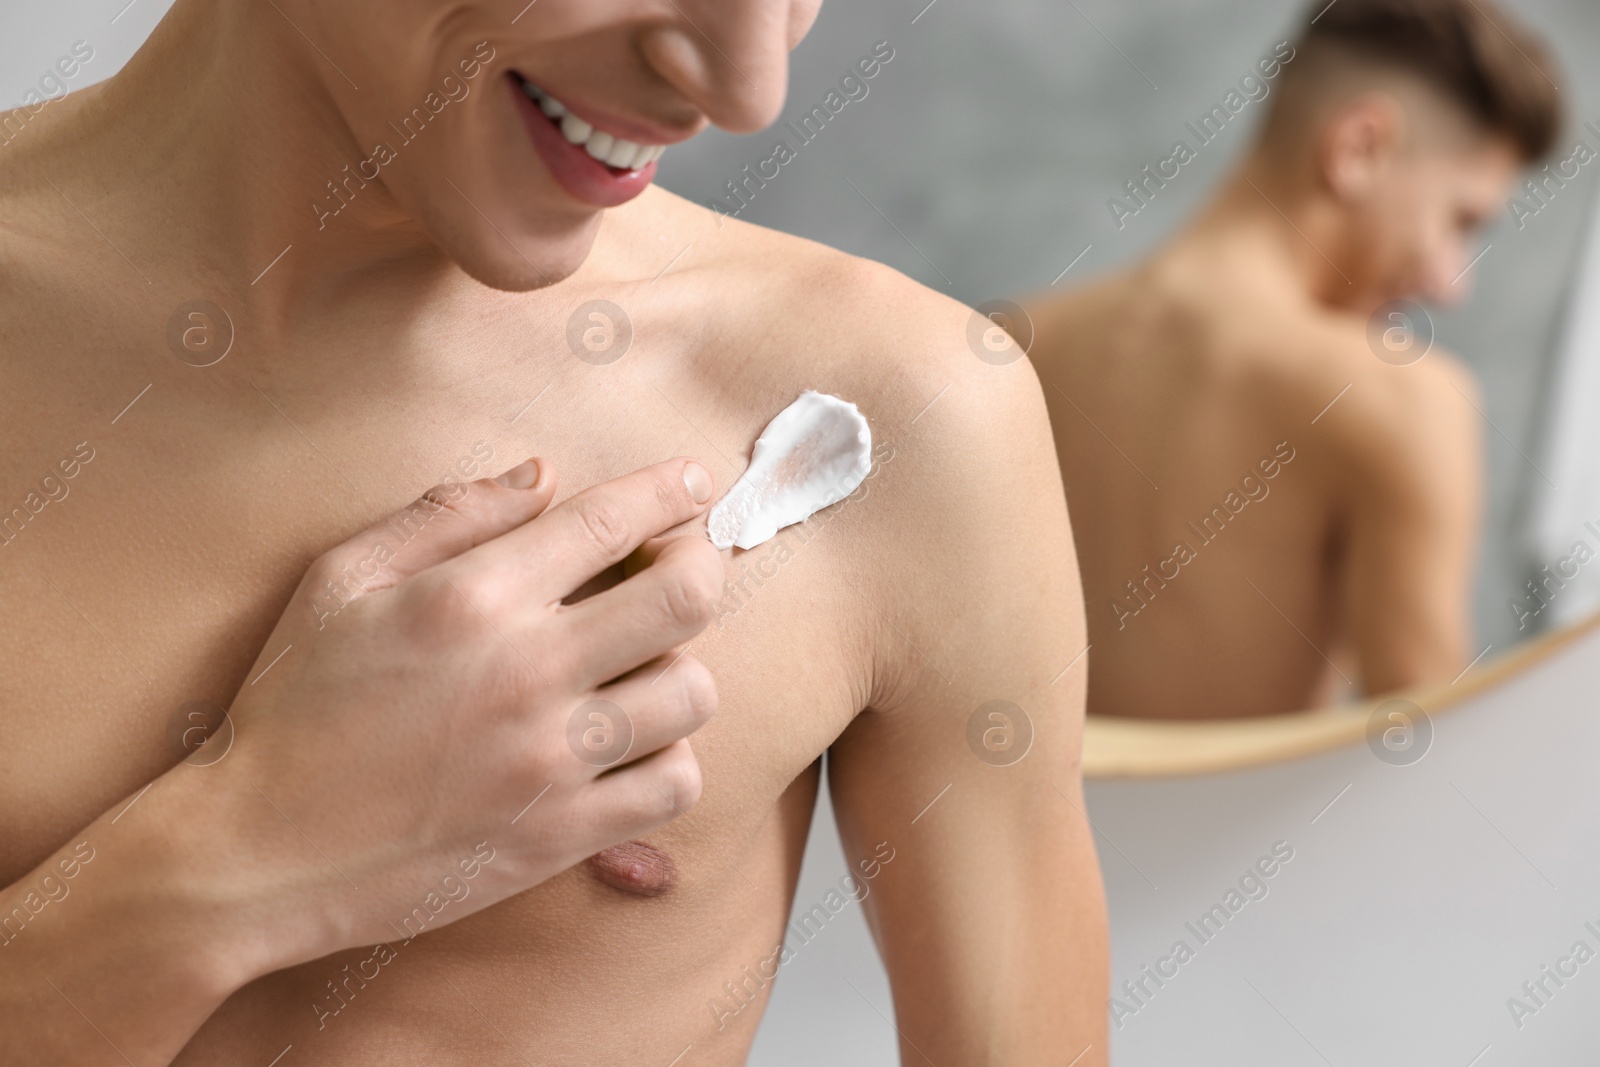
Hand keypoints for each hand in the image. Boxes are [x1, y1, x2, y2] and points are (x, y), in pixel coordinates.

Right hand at [193, 456, 722, 970]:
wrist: (259, 853)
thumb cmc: (294, 708)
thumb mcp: (341, 581)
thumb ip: (446, 515)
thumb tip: (540, 477)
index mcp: (473, 598)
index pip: (611, 520)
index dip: (670, 489)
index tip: (692, 482)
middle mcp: (528, 671)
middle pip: (684, 597)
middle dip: (701, 562)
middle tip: (682, 561)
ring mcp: (552, 759)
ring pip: (692, 693)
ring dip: (681, 667)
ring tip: (644, 664)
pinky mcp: (562, 834)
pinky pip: (673, 786)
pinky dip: (671, 758)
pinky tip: (633, 743)